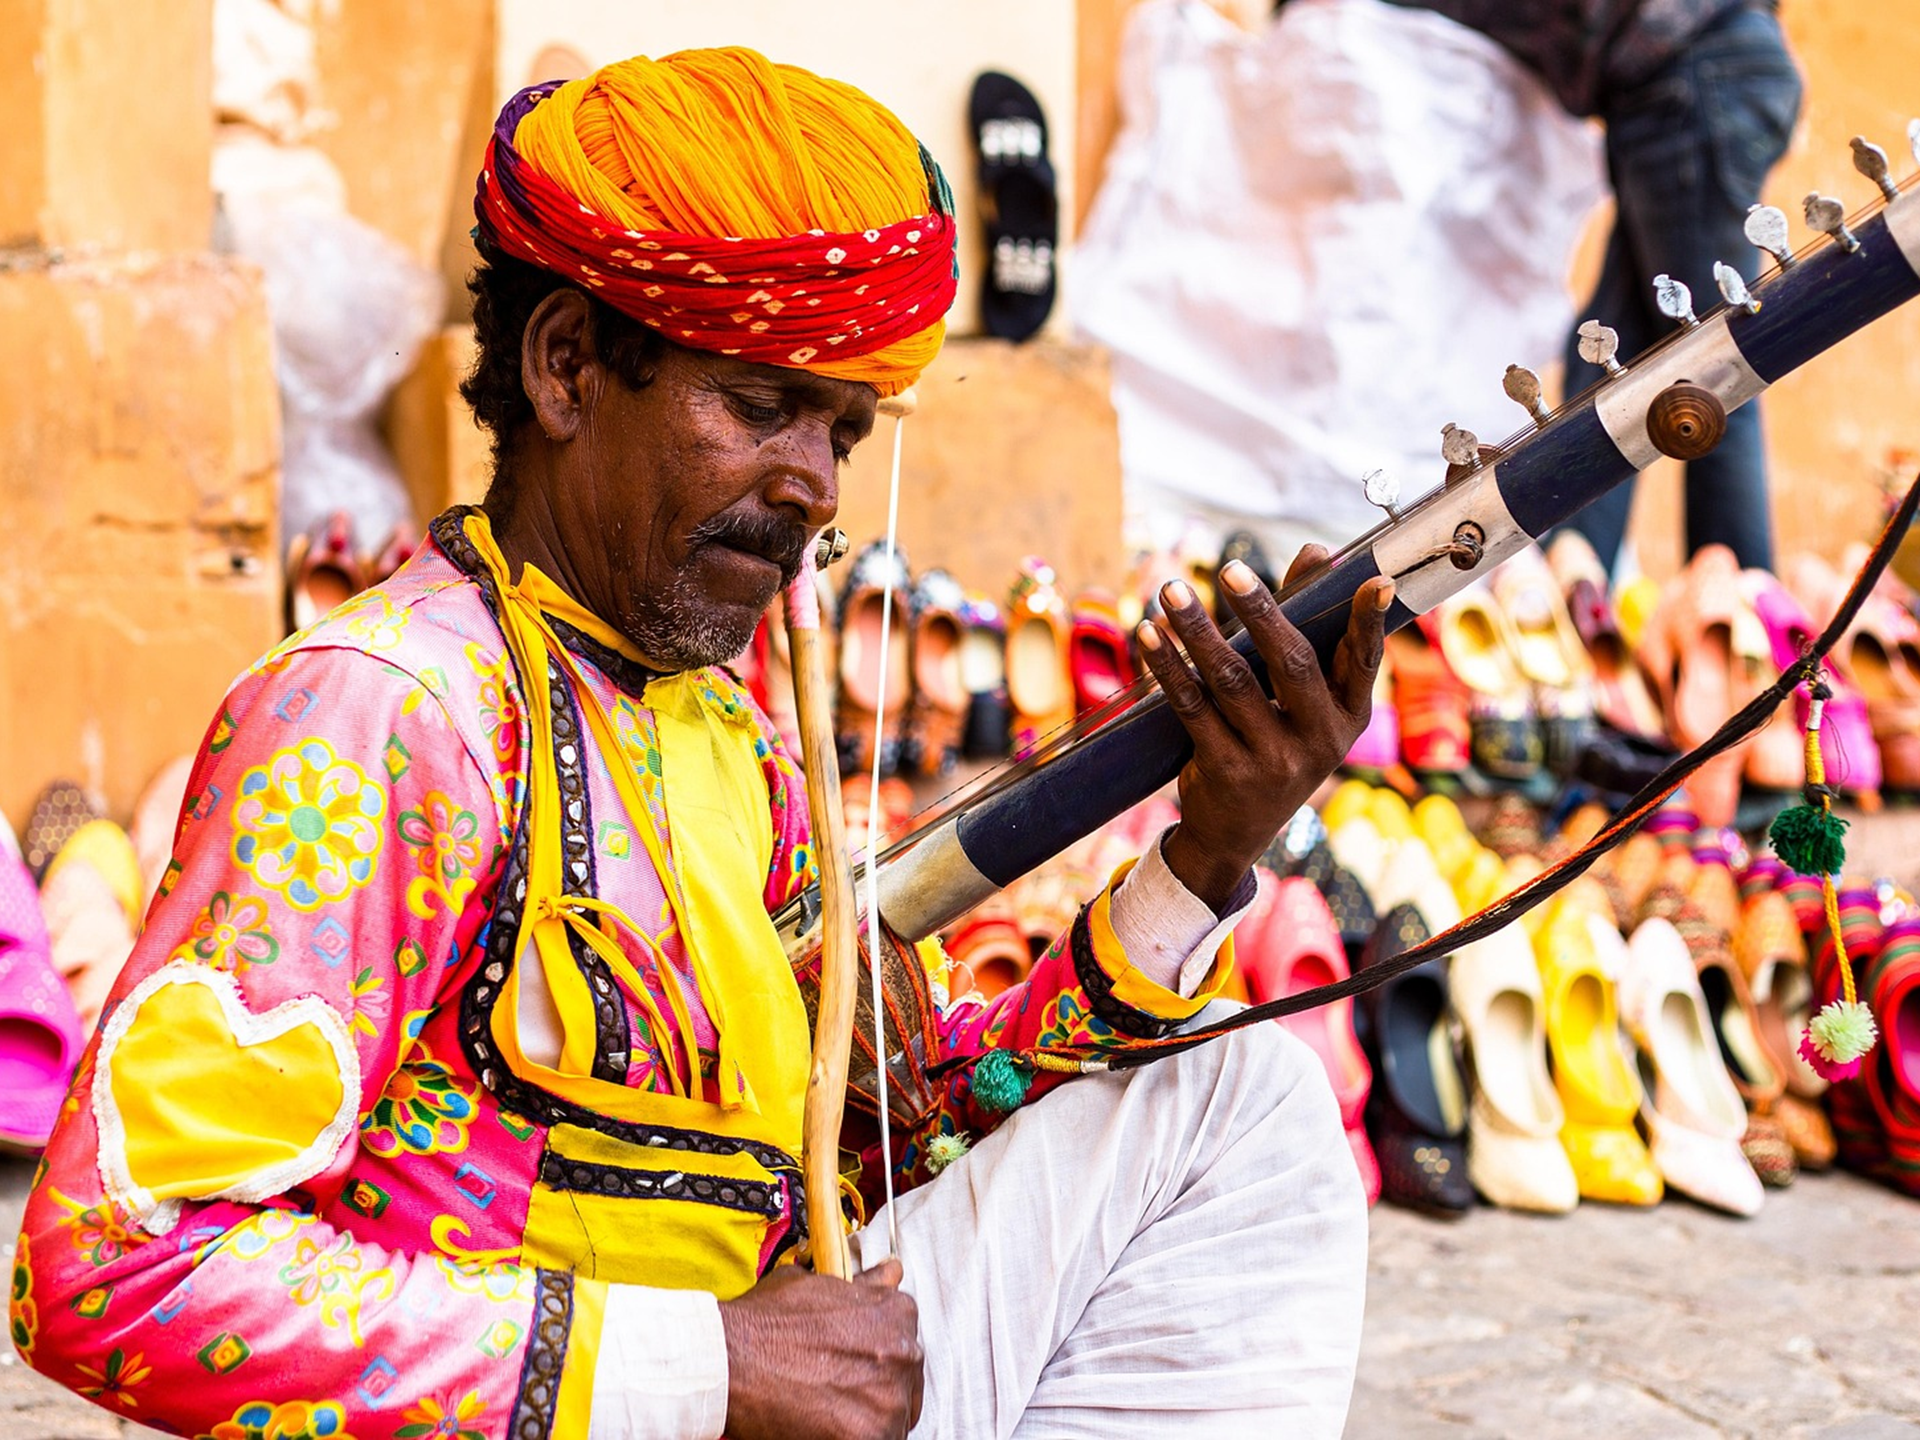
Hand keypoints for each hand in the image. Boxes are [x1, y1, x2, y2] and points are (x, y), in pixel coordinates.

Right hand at [719, 1256, 923, 1439]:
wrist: (730, 1359)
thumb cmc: (767, 1323)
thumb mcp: (816, 1286)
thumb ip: (863, 1285)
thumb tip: (891, 1272)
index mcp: (897, 1313)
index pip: (903, 1347)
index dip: (875, 1362)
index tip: (852, 1369)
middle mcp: (903, 1353)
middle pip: (902, 1386)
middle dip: (873, 1392)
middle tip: (832, 1393)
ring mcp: (890, 1397)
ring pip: (891, 1421)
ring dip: (863, 1420)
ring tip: (823, 1413)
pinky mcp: (871, 1437)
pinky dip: (850, 1439)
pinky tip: (822, 1430)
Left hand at [1137, 550, 1391, 908]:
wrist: (1236, 831)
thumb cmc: (1275, 742)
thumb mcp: (1302, 699)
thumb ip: (1307, 624)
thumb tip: (1317, 552)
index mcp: (1349, 715)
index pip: (1363, 660)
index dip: (1369, 621)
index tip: (1373, 579)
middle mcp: (1320, 739)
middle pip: (1292, 663)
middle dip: (1260, 611)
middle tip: (1229, 569)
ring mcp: (1275, 759)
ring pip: (1232, 681)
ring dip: (1198, 632)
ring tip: (1172, 592)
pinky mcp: (1228, 770)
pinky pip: (1193, 708)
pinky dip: (1168, 668)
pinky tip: (1150, 636)